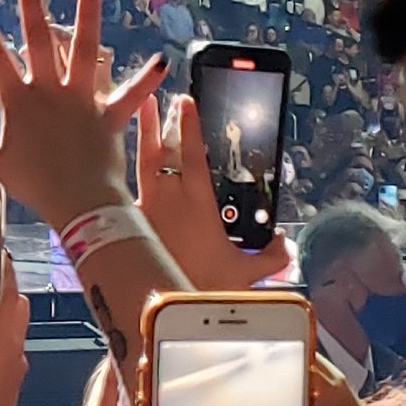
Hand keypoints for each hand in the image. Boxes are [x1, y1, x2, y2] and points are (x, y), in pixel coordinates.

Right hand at [0, 0, 164, 233]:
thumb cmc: (35, 185)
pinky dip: (146, 80)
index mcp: (20, 101)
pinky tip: (162, 61)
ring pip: (85, 52)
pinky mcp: (110, 115)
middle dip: (33, 5)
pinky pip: (130, 94)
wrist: (79, 206)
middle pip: (40, 41)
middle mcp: (51, 92)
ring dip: (88, 19)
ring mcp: (82, 100)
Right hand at [0, 266, 31, 405]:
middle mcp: (16, 341)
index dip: (7, 270)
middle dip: (5, 290)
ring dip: (1, 315)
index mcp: (5, 330)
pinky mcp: (13, 373)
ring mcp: (17, 358)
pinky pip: (9, 345)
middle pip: (18, 305)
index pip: (12, 290)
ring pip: (16, 326)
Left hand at [135, 91, 288, 292]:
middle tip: (155, 97)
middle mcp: (166, 200)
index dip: (189, 126)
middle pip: (159, 151)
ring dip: (140, 138)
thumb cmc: (202, 287)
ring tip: (137, 111)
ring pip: (139, 165)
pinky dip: (123, 176)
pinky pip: (124, 191)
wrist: (160, 307)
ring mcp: (143, 210)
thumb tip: (284, 245)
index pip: (192, 154)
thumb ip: (270, 257)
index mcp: (197, 203)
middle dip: (157, 122)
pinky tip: (122, 170)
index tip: (185, 101)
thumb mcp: (246, 273)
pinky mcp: (129, 224)